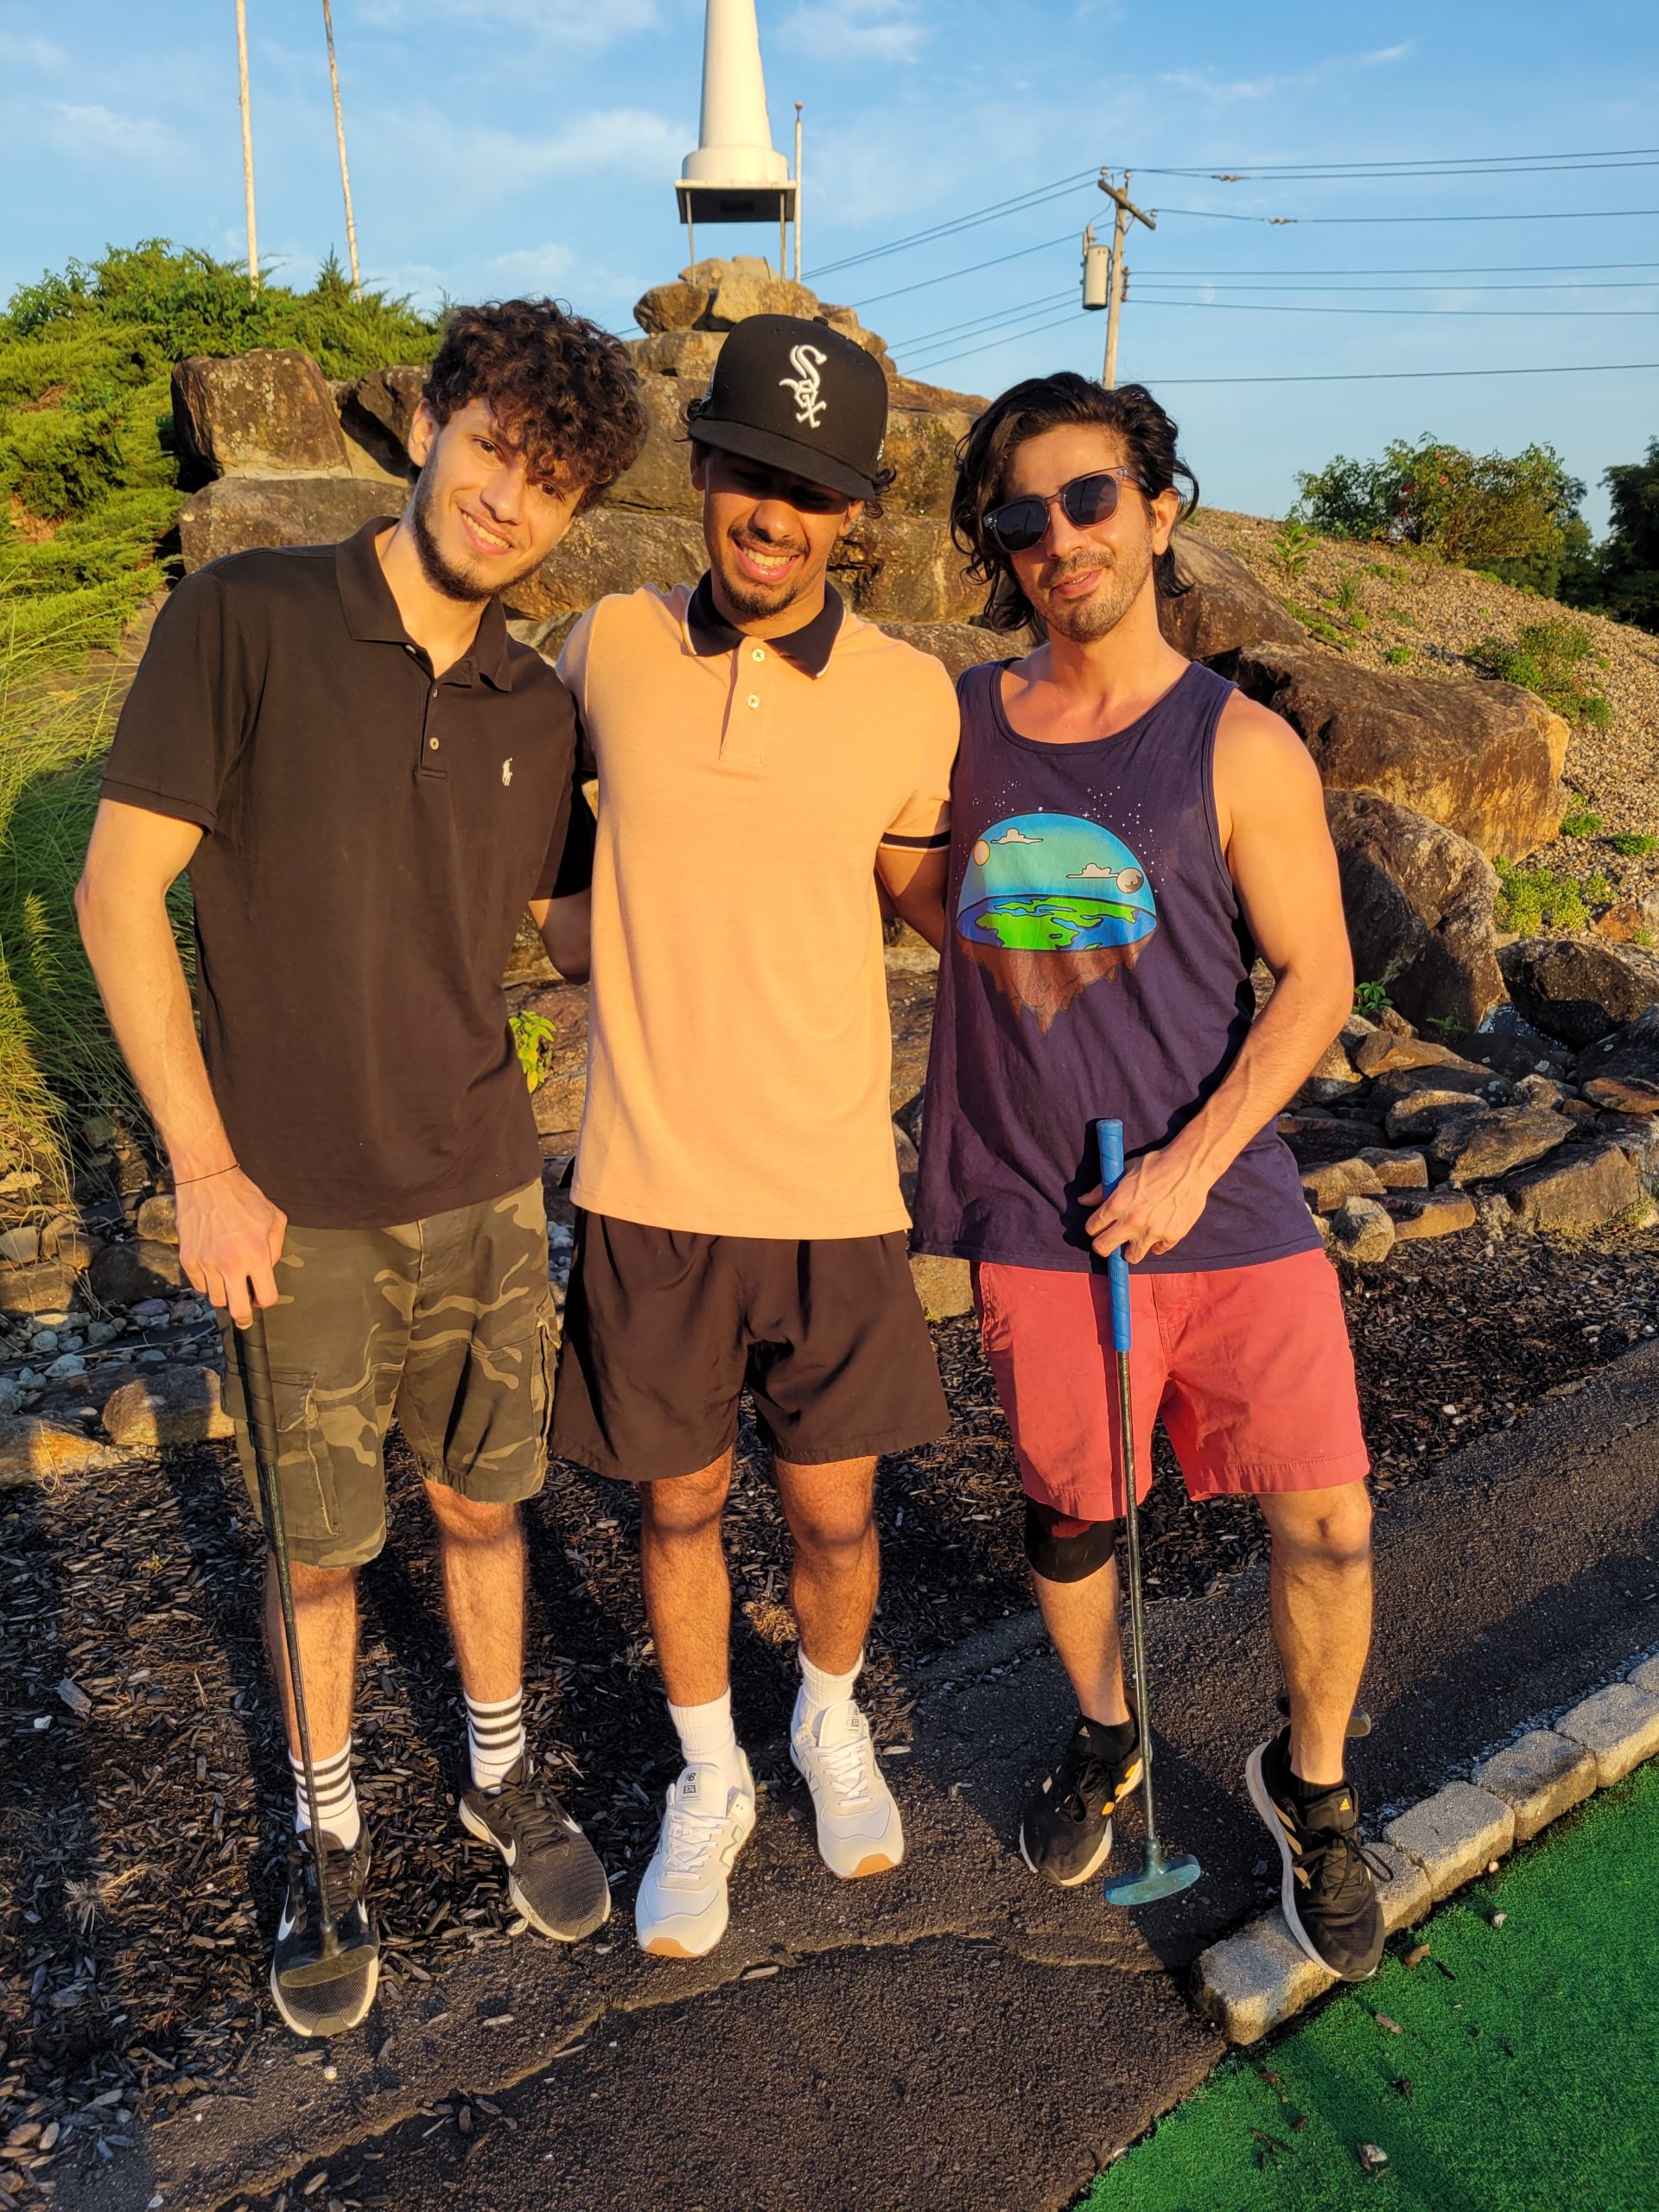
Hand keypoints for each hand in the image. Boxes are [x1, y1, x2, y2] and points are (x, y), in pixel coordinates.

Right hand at [176, 1167, 286, 1326]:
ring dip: (225, 1294)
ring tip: (229, 1279)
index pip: (265, 1297)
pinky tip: (213, 1267)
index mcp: (256, 1255)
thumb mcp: (274, 1219)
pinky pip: (199, 1285)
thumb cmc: (244, 1197)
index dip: (266, 1300)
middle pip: (238, 1311)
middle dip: (244, 1317)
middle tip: (245, 1317)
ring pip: (216, 1299)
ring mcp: (206, 1263)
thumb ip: (276, 1250)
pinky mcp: (188, 1260)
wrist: (208, 1181)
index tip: (262, 1296)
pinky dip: (207, 1282)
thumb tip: (267, 1270)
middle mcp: (230, 1264)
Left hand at [1082, 1147, 1213, 1264]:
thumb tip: (1083, 1201)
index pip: (1092, 1228)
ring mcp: (1152, 1232)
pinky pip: (1157, 1249)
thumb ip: (1102, 1189)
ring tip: (1135, 1239)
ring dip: (1131, 1249)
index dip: (1094, 1227)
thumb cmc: (1156, 1164)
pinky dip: (1156, 1243)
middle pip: (1103, 1248)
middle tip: (1110, 1240)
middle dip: (1103, 1245)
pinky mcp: (1171, 1237)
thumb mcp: (1125, 1171)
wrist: (1189, 1166)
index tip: (1099, 1226)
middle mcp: (1131, 1222)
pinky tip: (1158, 1231)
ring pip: (1131, 1257)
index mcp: (1117, 1204)